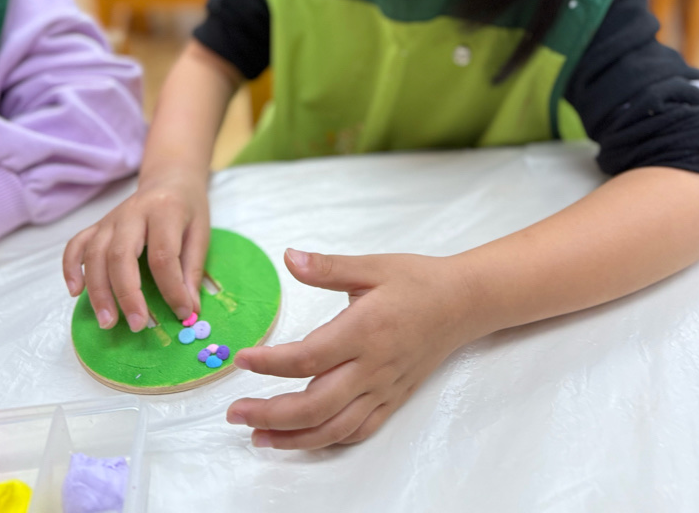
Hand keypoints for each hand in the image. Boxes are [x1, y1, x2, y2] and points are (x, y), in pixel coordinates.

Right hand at [62, 174, 208, 331]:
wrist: (169, 179)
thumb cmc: (187, 208)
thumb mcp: (201, 233)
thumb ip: (192, 270)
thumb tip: (189, 310)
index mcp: (165, 211)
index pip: (163, 255)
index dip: (172, 289)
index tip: (182, 313)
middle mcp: (133, 212)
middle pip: (121, 255)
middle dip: (127, 294)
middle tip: (137, 325)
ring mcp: (111, 219)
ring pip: (96, 254)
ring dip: (98, 291)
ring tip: (108, 322)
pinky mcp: (97, 225)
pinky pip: (76, 245)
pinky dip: (71, 268)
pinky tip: (75, 292)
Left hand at [226, 249, 469, 448]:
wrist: (462, 303)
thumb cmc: (416, 281)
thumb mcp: (372, 265)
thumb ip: (327, 267)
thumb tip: (288, 257)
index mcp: (364, 331)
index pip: (307, 357)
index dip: (269, 364)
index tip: (241, 360)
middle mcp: (372, 367)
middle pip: (315, 405)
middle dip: (270, 414)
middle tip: (235, 412)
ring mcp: (383, 388)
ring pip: (334, 428)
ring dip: (293, 438)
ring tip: (258, 435)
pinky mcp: (393, 399)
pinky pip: (359, 431)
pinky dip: (328, 441)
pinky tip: (304, 439)